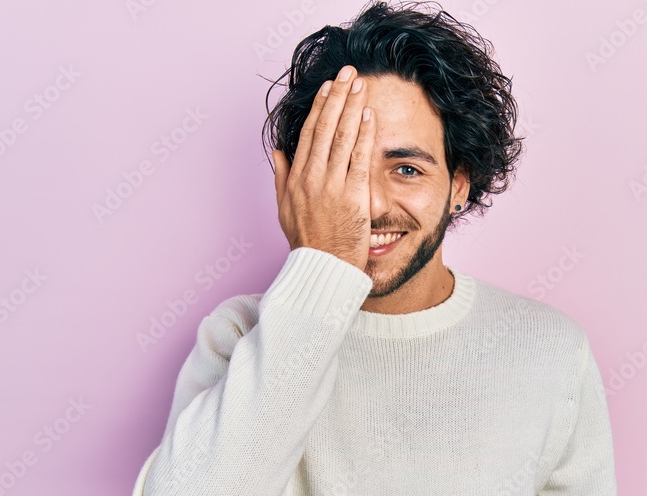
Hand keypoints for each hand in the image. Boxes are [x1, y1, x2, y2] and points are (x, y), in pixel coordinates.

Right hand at [271, 64, 375, 271]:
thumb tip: (277, 152)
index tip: (328, 87)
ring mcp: (332, 186)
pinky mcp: (352, 197)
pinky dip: (363, 135)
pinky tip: (368, 115)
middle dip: (337, 96)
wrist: (322, 271)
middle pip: (325, 128)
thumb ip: (281, 178)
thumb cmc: (307, 244)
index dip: (320, 107)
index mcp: (296, 179)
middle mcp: (311, 178)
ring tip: (360, 84)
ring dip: (351, 107)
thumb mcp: (284, 210)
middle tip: (348, 72)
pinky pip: (359, 159)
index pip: (309, 134)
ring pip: (341, 137)